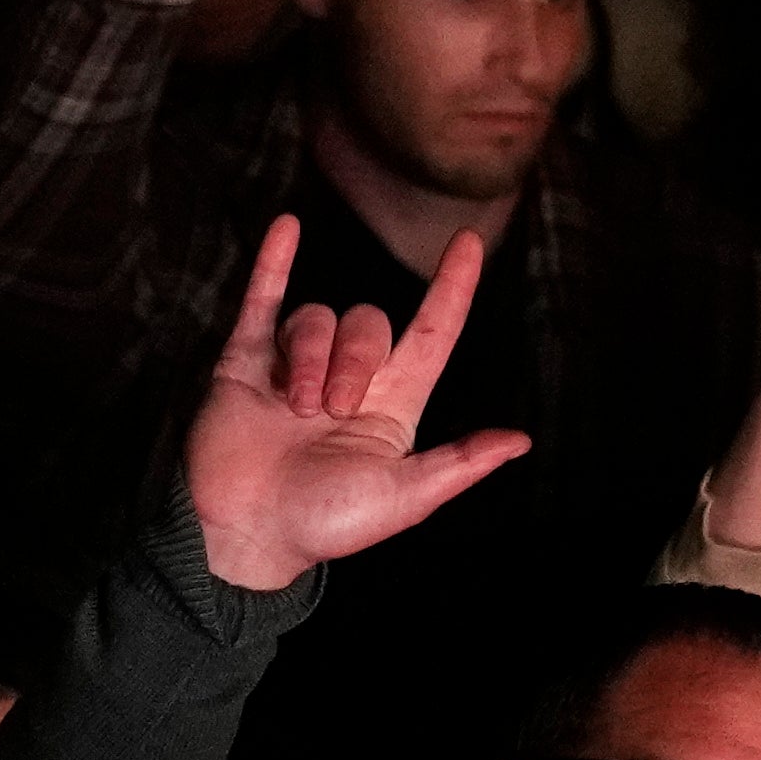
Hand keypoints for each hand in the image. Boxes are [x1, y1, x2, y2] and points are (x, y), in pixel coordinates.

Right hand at [180, 210, 523, 597]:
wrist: (241, 532)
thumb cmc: (323, 524)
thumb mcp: (403, 498)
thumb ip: (457, 464)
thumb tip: (519, 441)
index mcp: (392, 405)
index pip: (432, 332)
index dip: (453, 288)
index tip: (469, 242)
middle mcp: (346, 378)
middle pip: (368, 324)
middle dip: (353, 358)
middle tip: (330, 409)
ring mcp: (292, 368)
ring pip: (315, 318)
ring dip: (308, 358)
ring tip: (291, 407)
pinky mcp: (244, 365)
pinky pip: (262, 301)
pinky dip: (273, 264)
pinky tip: (287, 227)